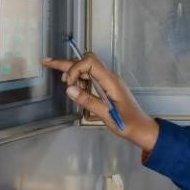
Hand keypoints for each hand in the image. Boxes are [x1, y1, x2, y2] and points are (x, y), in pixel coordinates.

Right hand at [41, 54, 159, 152]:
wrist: (142, 129)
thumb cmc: (127, 123)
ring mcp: (109, 81)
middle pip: (87, 61)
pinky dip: (80, 78)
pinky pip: (92, 76)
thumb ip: (88, 101)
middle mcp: (110, 77)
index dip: (75, 68)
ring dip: (73, 71)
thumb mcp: (106, 115)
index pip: (90, 62)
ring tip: (64, 82)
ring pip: (88, 67)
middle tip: (46, 62)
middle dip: (67, 62)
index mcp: (111, 81)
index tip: (68, 84)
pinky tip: (75, 87)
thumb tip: (69, 89)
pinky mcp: (108, 87)